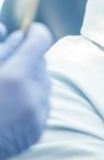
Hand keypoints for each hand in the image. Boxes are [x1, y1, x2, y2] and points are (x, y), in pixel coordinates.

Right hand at [0, 23, 52, 159]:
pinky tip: (9, 105)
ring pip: (43, 82)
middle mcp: (31, 95)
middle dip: (28, 58)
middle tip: (9, 62)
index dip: (35, 32)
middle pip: (41, 62)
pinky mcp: (36, 130)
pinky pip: (42, 103)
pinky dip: (30, 99)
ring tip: (5, 87)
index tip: (30, 30)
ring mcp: (36, 115)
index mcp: (14, 77)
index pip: (40, 41)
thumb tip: (10, 30)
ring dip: (30, 79)